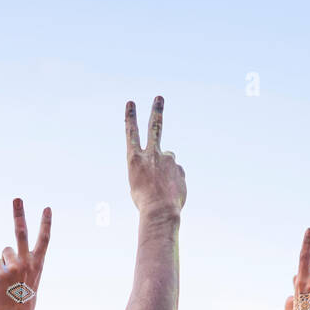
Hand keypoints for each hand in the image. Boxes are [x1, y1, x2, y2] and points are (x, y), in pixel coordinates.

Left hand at [0, 199, 51, 309]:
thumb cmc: (25, 297)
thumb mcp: (33, 278)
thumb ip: (26, 262)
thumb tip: (7, 250)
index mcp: (38, 263)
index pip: (44, 239)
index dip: (45, 223)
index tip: (47, 208)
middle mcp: (27, 262)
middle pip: (21, 232)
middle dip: (19, 214)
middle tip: (17, 198)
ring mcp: (13, 267)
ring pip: (4, 252)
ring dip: (5, 262)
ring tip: (10, 279)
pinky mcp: (0, 273)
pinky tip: (3, 284)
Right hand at [125, 97, 185, 214]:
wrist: (160, 211)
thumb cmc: (145, 201)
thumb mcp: (138, 183)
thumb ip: (150, 167)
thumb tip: (170, 160)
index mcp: (134, 159)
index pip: (131, 133)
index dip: (131, 117)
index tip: (131, 103)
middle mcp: (151, 154)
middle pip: (155, 127)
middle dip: (156, 111)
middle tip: (159, 98)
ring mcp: (167, 160)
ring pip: (167, 160)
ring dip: (165, 172)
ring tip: (162, 188)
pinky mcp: (179, 168)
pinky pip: (176, 173)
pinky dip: (174, 181)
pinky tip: (170, 191)